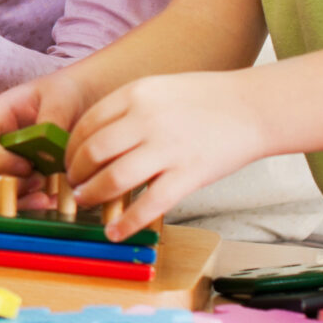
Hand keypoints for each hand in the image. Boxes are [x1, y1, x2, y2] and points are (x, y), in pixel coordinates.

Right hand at [0, 71, 94, 209]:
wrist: (73, 104)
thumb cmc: (62, 95)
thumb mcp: (61, 98)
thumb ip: (53, 118)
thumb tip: (46, 149)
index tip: (29, 166)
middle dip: (2, 188)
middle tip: (40, 184)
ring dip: (11, 205)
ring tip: (46, 199)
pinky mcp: (3, 185)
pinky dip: (19, 211)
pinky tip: (47, 202)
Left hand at [68, 70, 269, 238]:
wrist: (254, 107)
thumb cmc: (206, 100)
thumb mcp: (159, 90)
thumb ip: (128, 110)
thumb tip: (96, 141)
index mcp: (135, 94)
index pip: (87, 124)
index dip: (71, 148)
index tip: (69, 161)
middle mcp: (146, 119)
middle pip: (93, 152)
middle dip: (76, 173)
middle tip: (74, 185)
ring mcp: (168, 148)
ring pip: (113, 178)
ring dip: (93, 195)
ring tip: (87, 202)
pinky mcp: (189, 175)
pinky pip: (148, 204)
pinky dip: (126, 223)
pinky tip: (114, 232)